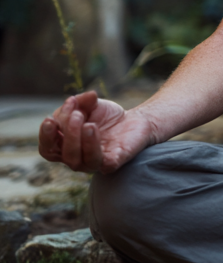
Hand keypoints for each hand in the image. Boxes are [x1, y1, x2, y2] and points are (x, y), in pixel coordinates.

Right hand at [38, 91, 155, 174]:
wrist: (137, 120)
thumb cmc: (107, 116)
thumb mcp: (91, 104)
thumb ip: (80, 101)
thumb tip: (73, 100)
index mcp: (65, 145)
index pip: (47, 148)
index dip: (46, 136)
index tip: (50, 119)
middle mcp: (76, 157)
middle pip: (61, 154)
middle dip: (66, 133)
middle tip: (77, 114)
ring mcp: (93, 163)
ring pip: (77, 161)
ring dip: (78, 140)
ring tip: (88, 123)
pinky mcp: (112, 163)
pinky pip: (100, 163)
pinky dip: (93, 147)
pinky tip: (94, 129)